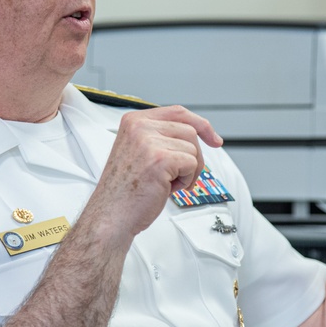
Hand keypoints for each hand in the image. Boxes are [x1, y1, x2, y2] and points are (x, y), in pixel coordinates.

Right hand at [90, 106, 222, 234]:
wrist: (111, 215)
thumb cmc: (125, 190)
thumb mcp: (140, 152)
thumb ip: (160, 138)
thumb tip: (195, 134)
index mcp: (134, 121)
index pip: (178, 112)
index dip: (201, 124)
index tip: (214, 138)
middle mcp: (139, 126)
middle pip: (190, 131)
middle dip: (193, 156)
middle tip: (179, 176)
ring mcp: (148, 141)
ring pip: (193, 149)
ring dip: (188, 171)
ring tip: (167, 183)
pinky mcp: (160, 159)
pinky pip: (191, 164)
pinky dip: (186, 180)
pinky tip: (167, 187)